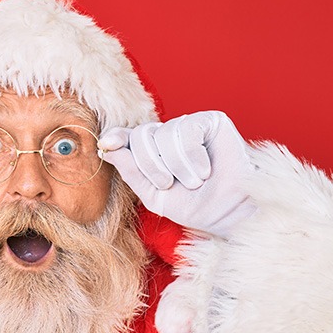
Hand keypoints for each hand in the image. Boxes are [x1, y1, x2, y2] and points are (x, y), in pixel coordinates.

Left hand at [98, 111, 255, 237]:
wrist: (225, 212)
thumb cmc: (191, 205)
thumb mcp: (152, 194)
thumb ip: (130, 170)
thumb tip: (107, 146)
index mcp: (152, 151)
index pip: (128, 136)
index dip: (117, 137)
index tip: (107, 144)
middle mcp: (168, 134)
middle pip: (142, 135)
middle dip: (150, 164)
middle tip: (169, 184)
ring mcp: (189, 125)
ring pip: (164, 133)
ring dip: (176, 165)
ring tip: (194, 182)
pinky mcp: (210, 120)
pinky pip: (187, 129)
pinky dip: (192, 155)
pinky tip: (205, 169)